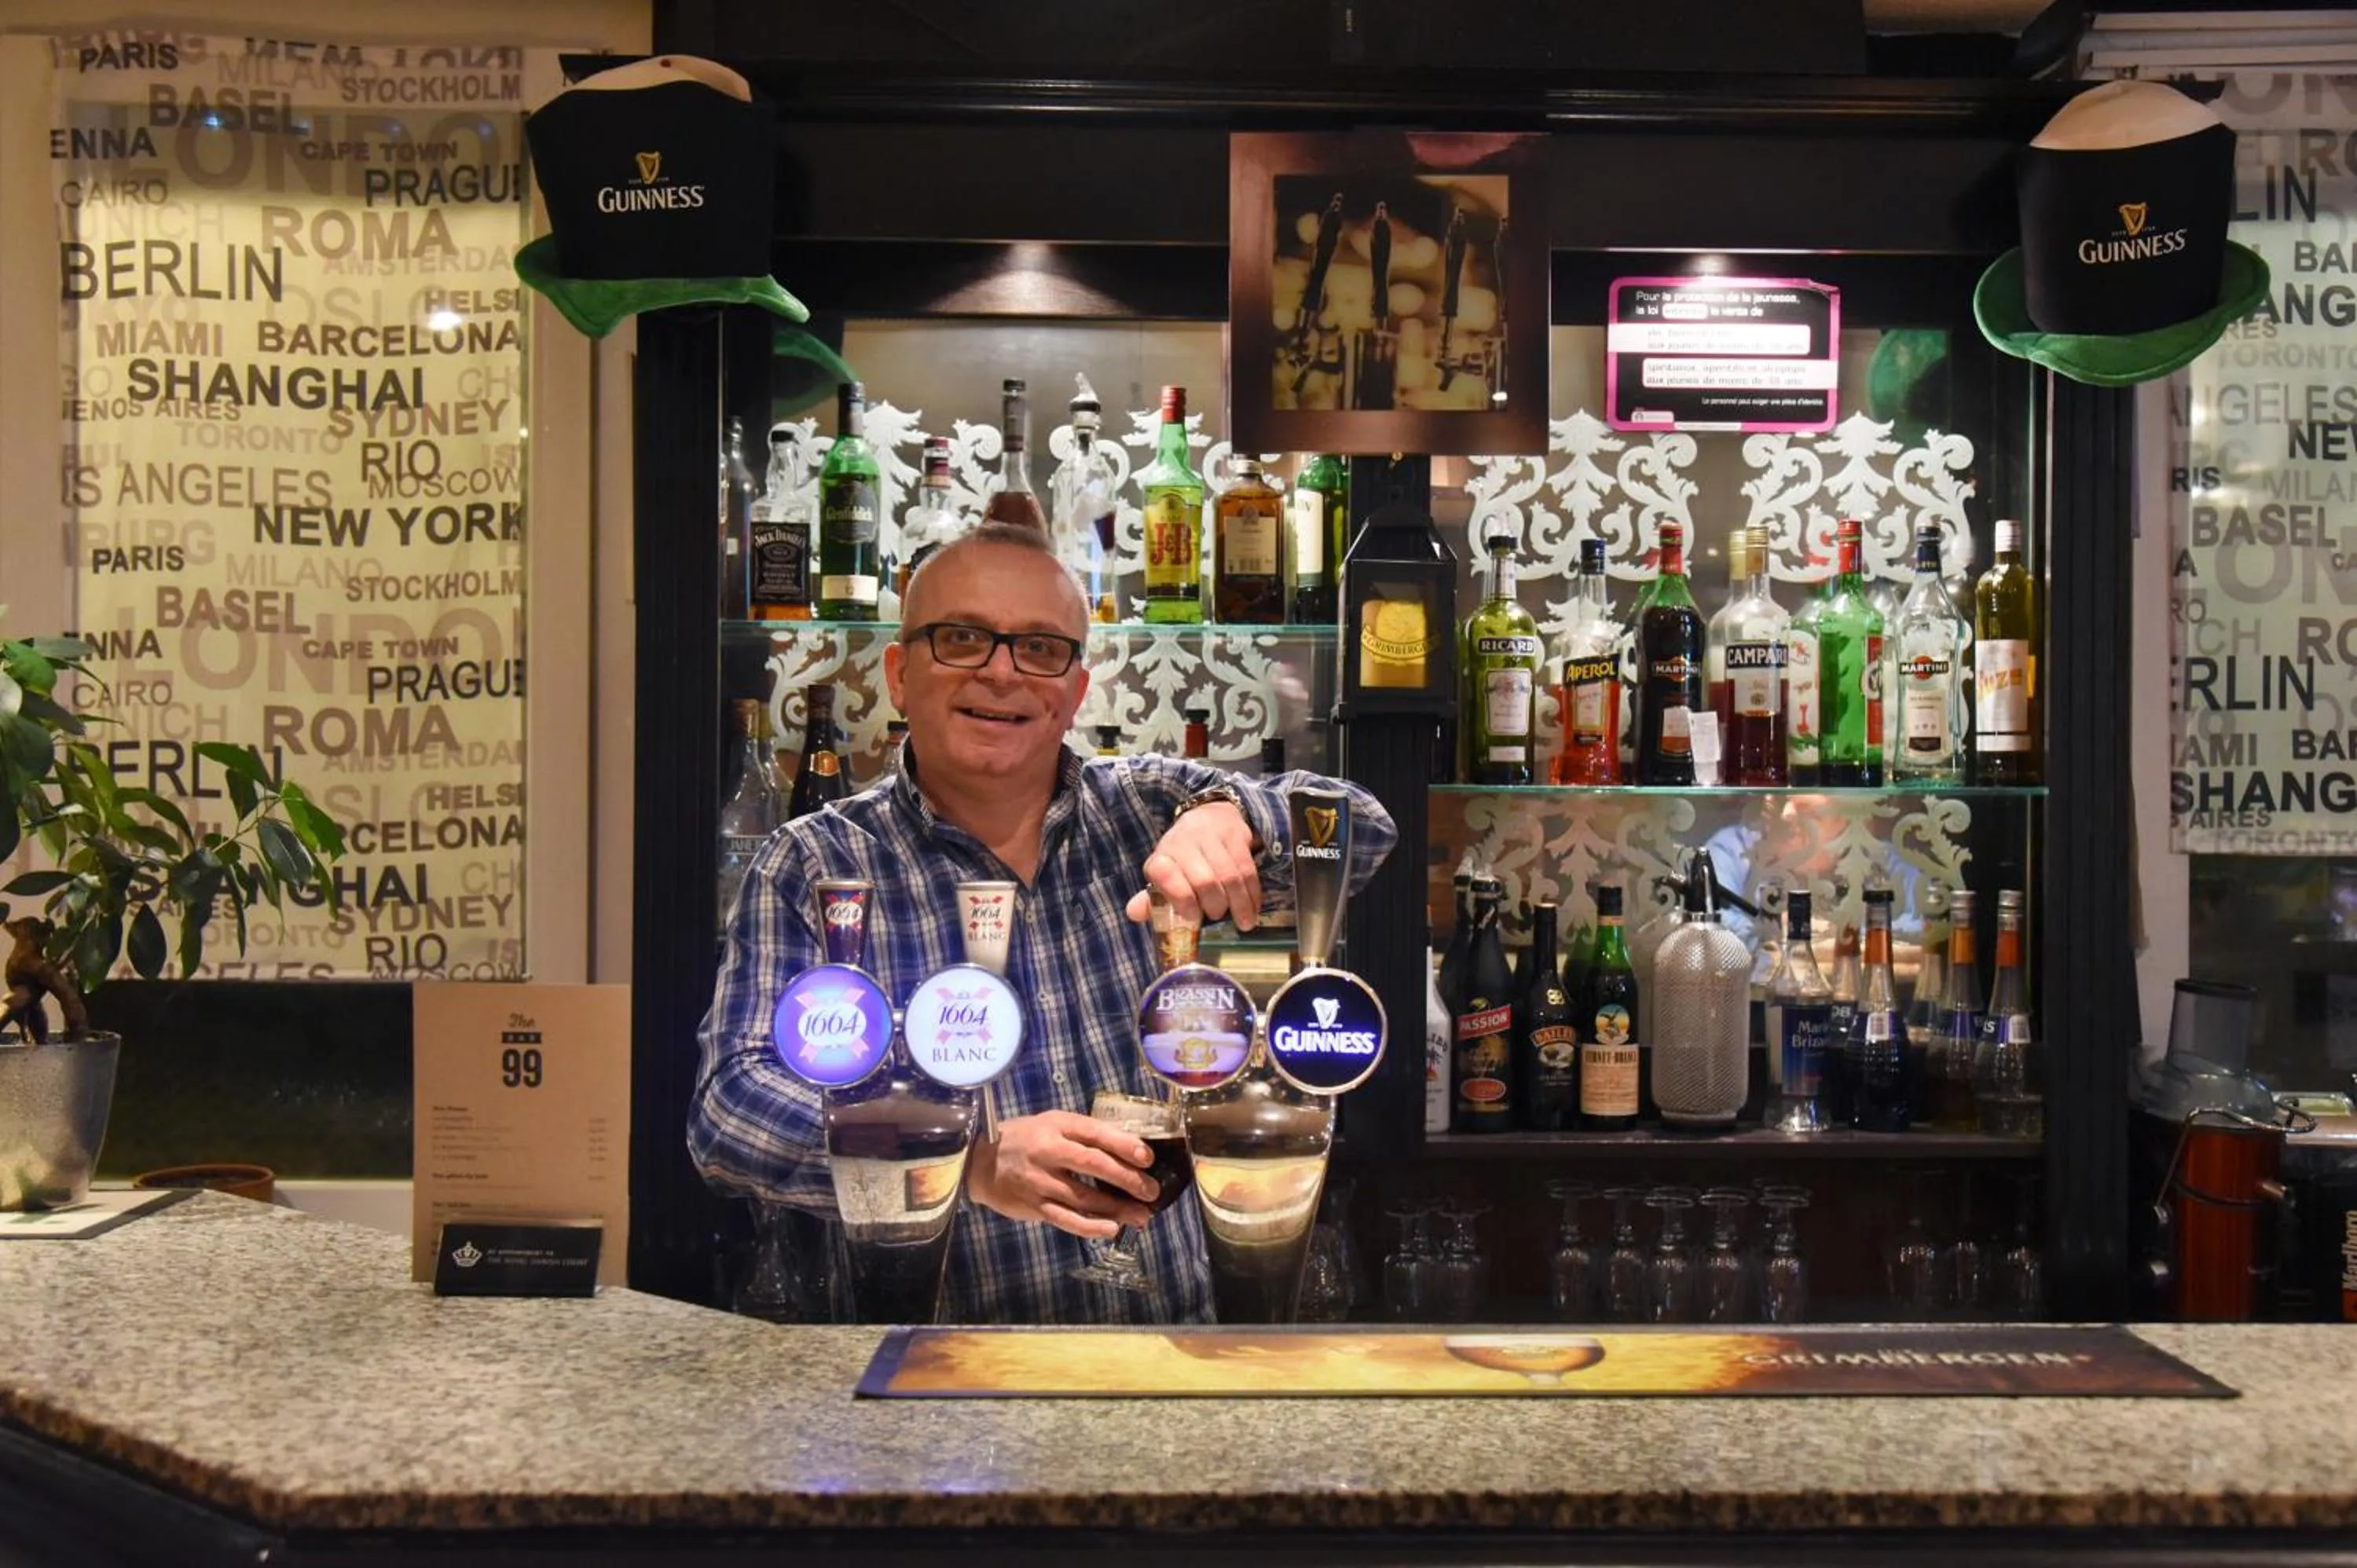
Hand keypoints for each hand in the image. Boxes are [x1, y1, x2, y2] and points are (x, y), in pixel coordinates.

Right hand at [965, 1111, 1158, 1239]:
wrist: (980, 1162)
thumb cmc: (1026, 1138)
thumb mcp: (1052, 1123)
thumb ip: (1084, 1134)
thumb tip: (1128, 1148)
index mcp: (1057, 1126)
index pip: (1095, 1134)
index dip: (1124, 1145)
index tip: (1147, 1158)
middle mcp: (1048, 1152)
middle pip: (1094, 1166)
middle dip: (1127, 1180)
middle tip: (1151, 1192)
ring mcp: (1040, 1182)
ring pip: (1084, 1198)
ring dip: (1117, 1209)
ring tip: (1142, 1216)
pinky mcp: (1035, 1206)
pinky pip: (1067, 1220)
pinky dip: (1091, 1227)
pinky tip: (1111, 1229)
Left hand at [1123, 800, 1261, 931]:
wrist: (1209, 818)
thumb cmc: (1183, 857)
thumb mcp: (1165, 876)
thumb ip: (1151, 899)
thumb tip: (1133, 914)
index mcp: (1162, 856)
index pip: (1164, 874)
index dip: (1179, 898)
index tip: (1192, 919)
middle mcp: (1184, 842)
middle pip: (1204, 880)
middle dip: (1213, 906)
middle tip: (1216, 918)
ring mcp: (1212, 836)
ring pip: (1229, 876)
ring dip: (1238, 904)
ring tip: (1241, 922)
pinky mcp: (1236, 836)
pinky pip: (1248, 870)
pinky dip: (1252, 894)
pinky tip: (1253, 909)